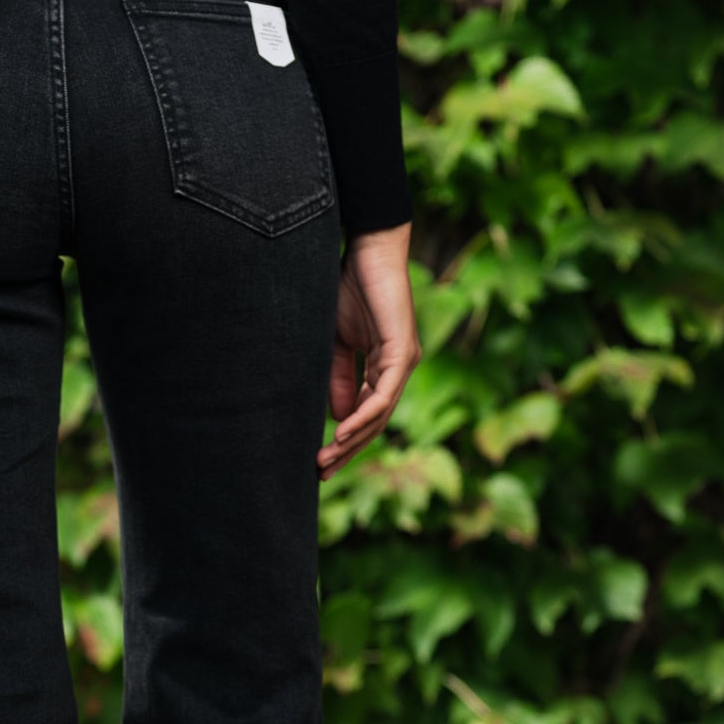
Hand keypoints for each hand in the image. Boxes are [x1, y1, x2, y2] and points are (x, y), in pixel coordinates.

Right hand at [317, 222, 421, 479]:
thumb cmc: (347, 288)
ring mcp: (404, 362)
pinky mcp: (403, 352)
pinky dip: (363, 415)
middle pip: (375, 423)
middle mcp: (398, 369)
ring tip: (326, 459)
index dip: (344, 441)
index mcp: (382, 367)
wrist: (367, 250)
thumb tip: (336, 418)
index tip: (319, 462)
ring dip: (353, 440)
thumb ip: (338, 378)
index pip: (366, 414)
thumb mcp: (335, 342)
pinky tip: (343, 432)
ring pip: (380, 414)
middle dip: (347, 451)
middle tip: (321, 474)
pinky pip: (383, 394)